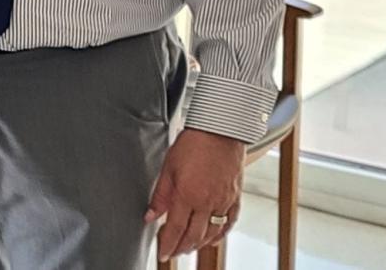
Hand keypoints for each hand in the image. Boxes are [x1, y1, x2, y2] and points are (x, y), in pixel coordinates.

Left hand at [146, 128, 245, 260]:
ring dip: (199, 244)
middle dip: (182, 247)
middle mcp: (207, 203)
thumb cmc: (193, 144)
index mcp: (188, 196)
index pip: (175, 229)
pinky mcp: (235, 198)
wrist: (220, 131)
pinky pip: (229, 223)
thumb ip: (160, 195)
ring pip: (212, 233)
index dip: (168, 244)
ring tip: (188, 247)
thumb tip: (150, 216)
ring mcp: (223, 202)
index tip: (163, 253)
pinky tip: (212, 238)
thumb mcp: (168, 167)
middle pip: (194, 236)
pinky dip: (220, 235)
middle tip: (173, 252)